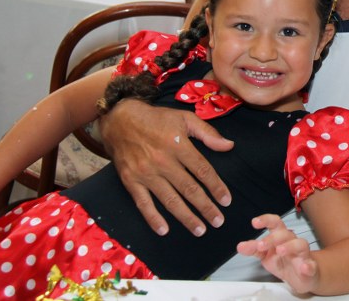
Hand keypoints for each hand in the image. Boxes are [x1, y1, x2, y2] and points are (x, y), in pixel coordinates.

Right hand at [99, 99, 233, 235]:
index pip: (202, 170)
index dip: (216, 187)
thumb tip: (229, 146)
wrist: (119, 119)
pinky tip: (164, 230)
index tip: (226, 201)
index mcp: (178, 145)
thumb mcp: (185, 118)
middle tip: (218, 221)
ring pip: (170, 200)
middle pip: (189, 189)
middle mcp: (163, 161)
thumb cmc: (156, 119)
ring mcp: (146, 173)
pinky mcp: (131, 181)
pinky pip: (143, 203)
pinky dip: (153, 218)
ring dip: (186, 217)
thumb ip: (208, 133)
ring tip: (200, 230)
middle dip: (205, 207)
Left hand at [236, 214, 318, 294]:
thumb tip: (240, 246)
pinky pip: (311, 265)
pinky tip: (304, 267)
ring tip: (280, 251)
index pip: (275, 223)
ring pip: (301, 244)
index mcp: (281, 236)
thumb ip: (254, 249)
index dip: (266, 220)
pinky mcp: (310, 268)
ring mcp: (303, 254)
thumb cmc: (284, 261)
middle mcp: (292, 242)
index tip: (255, 222)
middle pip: (285, 233)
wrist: (304, 276)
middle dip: (272, 238)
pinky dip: (308, 266)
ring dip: (290, 246)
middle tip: (260, 245)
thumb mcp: (266, 255)